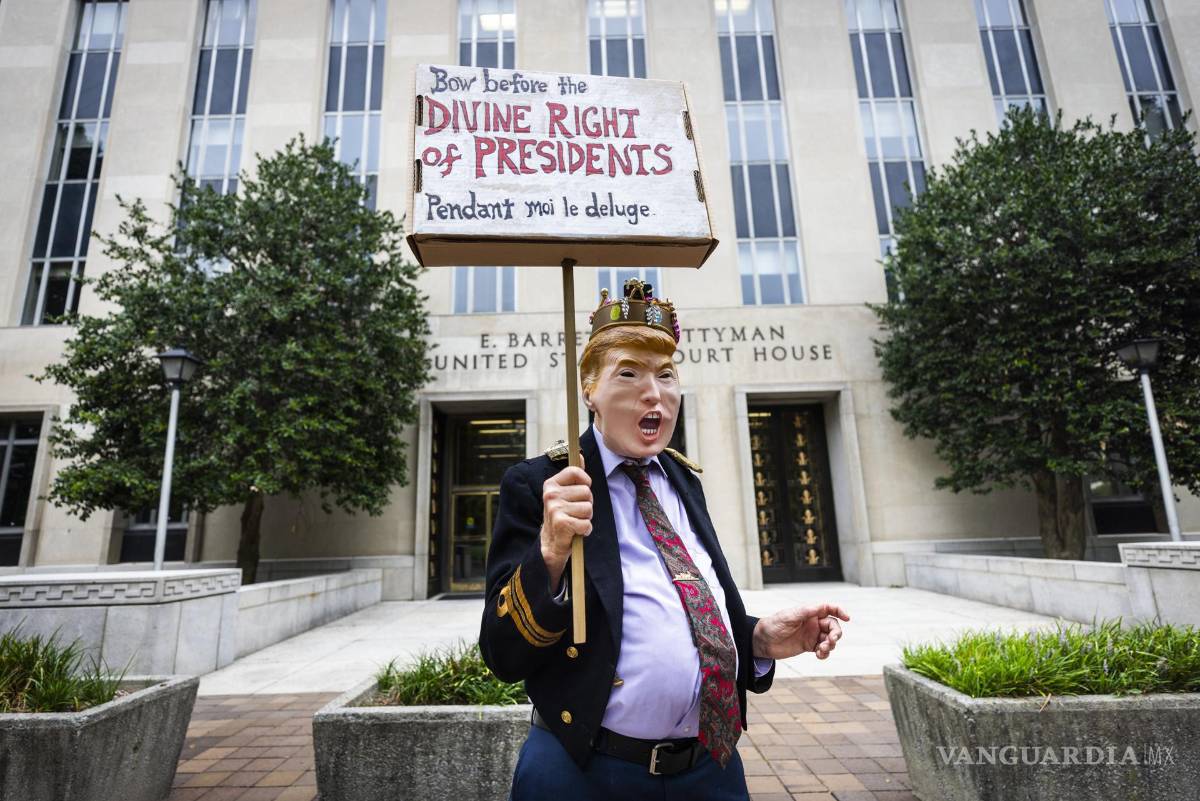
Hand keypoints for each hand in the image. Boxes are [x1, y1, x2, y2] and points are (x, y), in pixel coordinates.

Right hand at [540, 464, 591, 586]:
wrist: (551, 543)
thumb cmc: (562, 516)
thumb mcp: (565, 493)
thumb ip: (573, 475)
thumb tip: (579, 455)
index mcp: (551, 484)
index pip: (576, 472)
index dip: (585, 481)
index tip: (582, 491)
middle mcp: (551, 494)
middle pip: (586, 492)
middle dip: (587, 504)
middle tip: (575, 512)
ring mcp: (555, 508)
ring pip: (588, 508)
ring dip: (586, 518)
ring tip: (575, 521)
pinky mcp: (562, 523)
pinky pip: (586, 523)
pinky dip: (585, 530)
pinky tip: (575, 531)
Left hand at [752, 604, 849, 660]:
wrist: (762, 641)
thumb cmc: (773, 625)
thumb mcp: (789, 617)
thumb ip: (805, 612)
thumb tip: (822, 606)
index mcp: (809, 612)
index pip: (829, 608)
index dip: (840, 611)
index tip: (847, 618)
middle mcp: (813, 622)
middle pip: (833, 626)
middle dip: (835, 634)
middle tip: (830, 641)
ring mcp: (812, 634)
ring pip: (830, 639)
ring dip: (830, 645)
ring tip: (820, 650)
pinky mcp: (809, 646)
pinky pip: (823, 649)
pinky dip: (825, 653)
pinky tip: (819, 655)